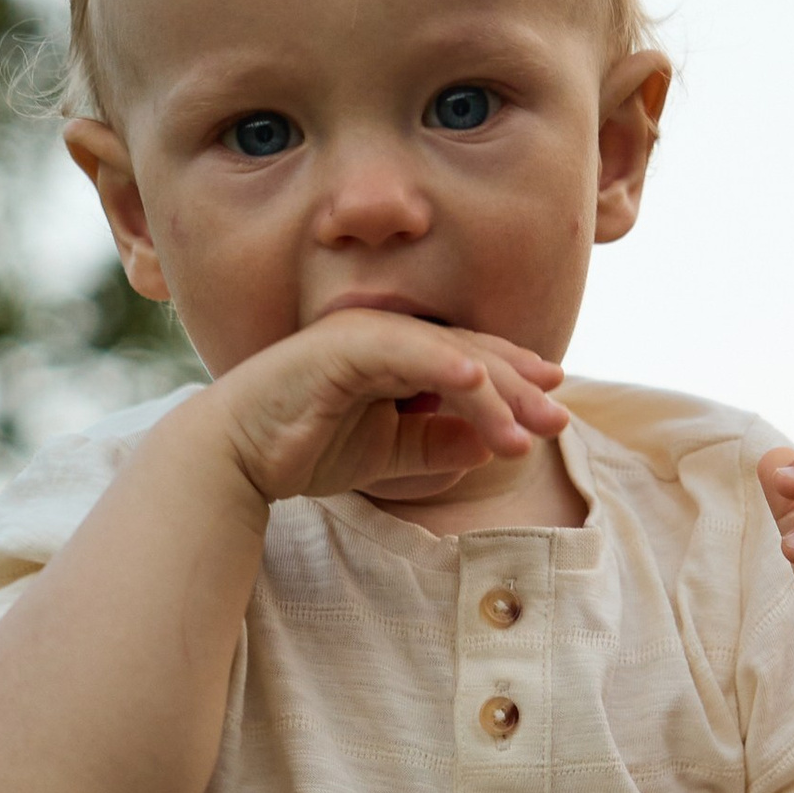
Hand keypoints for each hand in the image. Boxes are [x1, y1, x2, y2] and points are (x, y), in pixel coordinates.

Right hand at [211, 311, 568, 505]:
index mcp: (398, 354)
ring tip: (527, 430)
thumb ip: (436, 445)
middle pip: (471, 354)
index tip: (554, 407)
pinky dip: (444, 365)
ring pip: (448, 355)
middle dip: (519, 389)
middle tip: (556, 422)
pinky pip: (405, 351)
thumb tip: (491, 447)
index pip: (471, 361)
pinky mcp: (342, 346)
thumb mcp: (388, 453)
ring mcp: (365, 334)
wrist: (236, 457)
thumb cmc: (304, 448)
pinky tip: (478, 387)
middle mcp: (386, 335)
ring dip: (493, 391)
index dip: (515, 381)